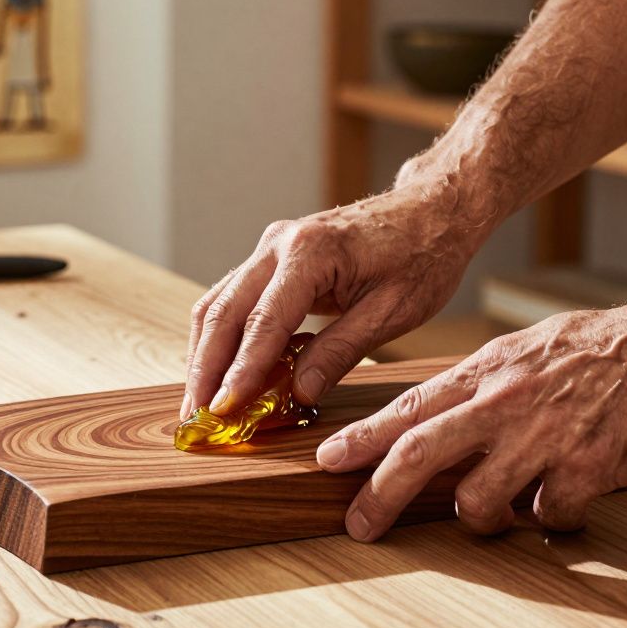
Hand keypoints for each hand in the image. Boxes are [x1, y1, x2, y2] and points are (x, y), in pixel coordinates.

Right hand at [182, 189, 482, 420]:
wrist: (430, 211)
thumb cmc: (422, 256)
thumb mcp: (392, 311)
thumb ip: (340, 351)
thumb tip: (298, 393)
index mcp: (311, 251)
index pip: (264, 321)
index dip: (241, 370)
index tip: (224, 409)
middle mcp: (278, 244)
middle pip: (223, 311)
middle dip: (205, 368)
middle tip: (195, 416)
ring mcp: (269, 248)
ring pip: (217, 305)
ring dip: (203, 355)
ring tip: (197, 402)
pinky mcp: (270, 260)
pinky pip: (233, 301)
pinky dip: (221, 339)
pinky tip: (219, 373)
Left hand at [317, 297, 626, 540]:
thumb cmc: (609, 346)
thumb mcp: (529, 349)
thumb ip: (482, 385)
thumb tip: (437, 417)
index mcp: (487, 369)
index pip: (408, 408)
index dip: (362, 439)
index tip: (326, 460)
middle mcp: (506, 400)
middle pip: (419, 454)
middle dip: (377, 495)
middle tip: (357, 525)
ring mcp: (546, 433)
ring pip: (477, 500)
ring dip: (477, 518)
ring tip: (493, 512)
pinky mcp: (589, 465)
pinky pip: (548, 516)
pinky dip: (550, 521)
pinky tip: (564, 504)